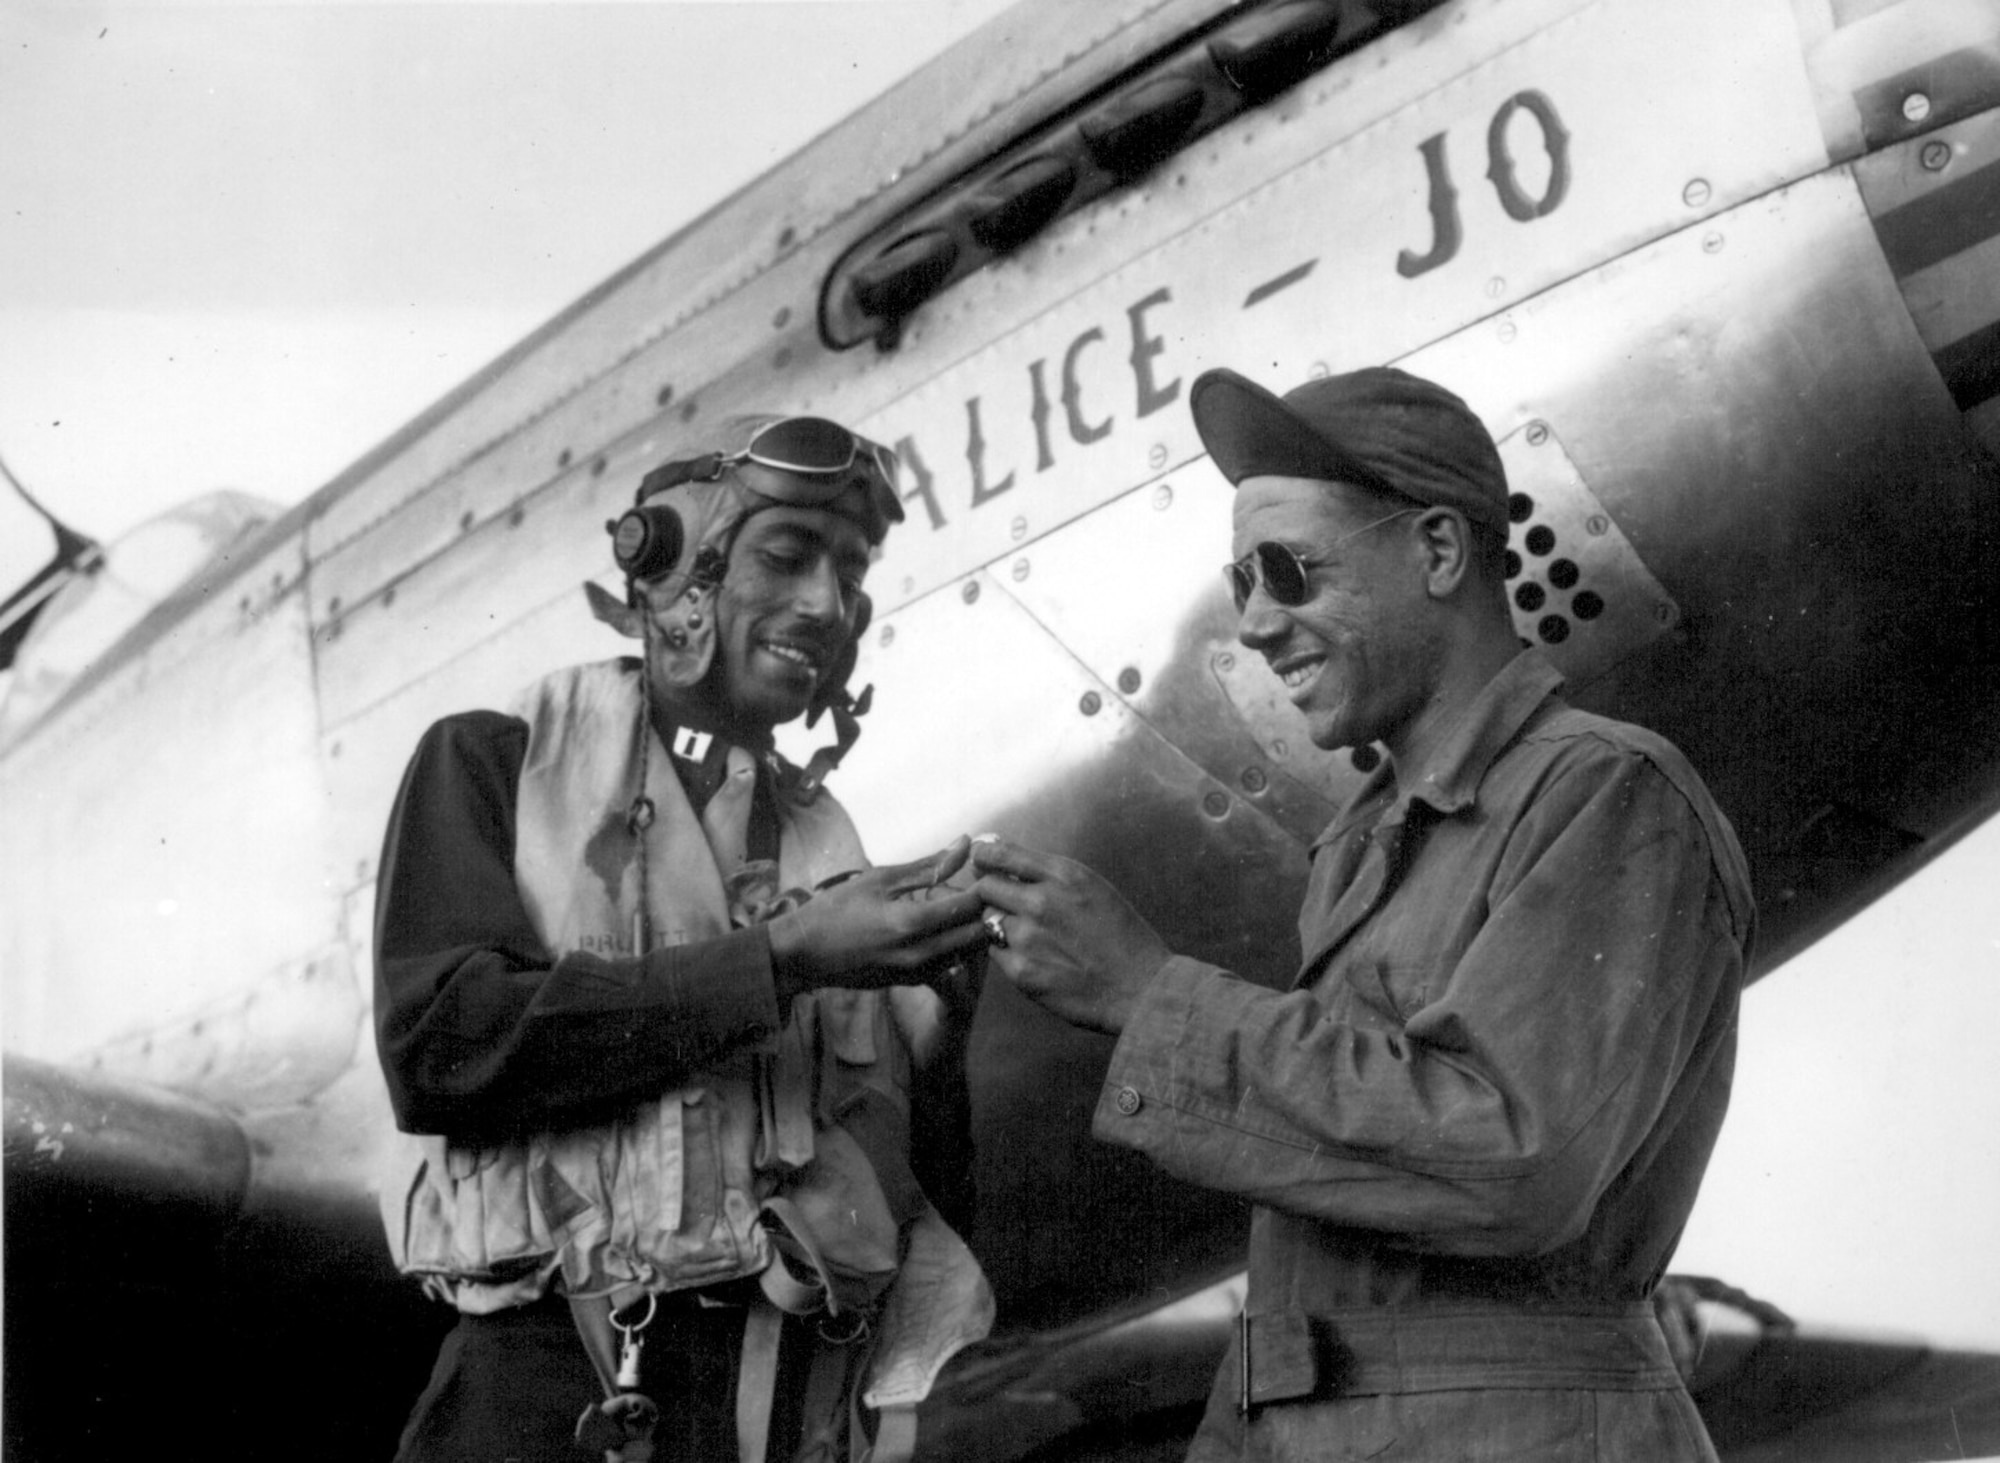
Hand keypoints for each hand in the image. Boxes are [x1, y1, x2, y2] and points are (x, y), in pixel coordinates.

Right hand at [766, 840, 987, 996]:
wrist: (804, 954)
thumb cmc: (838, 909)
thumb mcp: (881, 879)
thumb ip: (928, 866)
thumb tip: (965, 843)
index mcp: (913, 923)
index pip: (971, 907)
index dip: (982, 888)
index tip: (977, 874)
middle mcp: (921, 954)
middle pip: (977, 934)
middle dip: (980, 912)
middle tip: (968, 892)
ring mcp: (917, 973)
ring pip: (967, 953)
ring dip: (969, 931)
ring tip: (952, 910)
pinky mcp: (910, 983)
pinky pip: (948, 965)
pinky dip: (953, 946)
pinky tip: (934, 929)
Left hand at [969, 837, 1170, 1035]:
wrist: (1142, 988)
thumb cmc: (1121, 935)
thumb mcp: (1093, 887)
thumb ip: (1049, 873)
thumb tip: (1001, 850)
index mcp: (1063, 875)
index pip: (1000, 854)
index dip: (984, 856)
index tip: (981, 860)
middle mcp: (1041, 901)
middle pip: (985, 886)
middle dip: (989, 892)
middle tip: (1002, 902)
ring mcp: (1028, 938)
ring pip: (989, 921)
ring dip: (999, 924)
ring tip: (1030, 935)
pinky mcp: (1021, 971)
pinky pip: (996, 953)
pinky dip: (1007, 952)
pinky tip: (1035, 958)